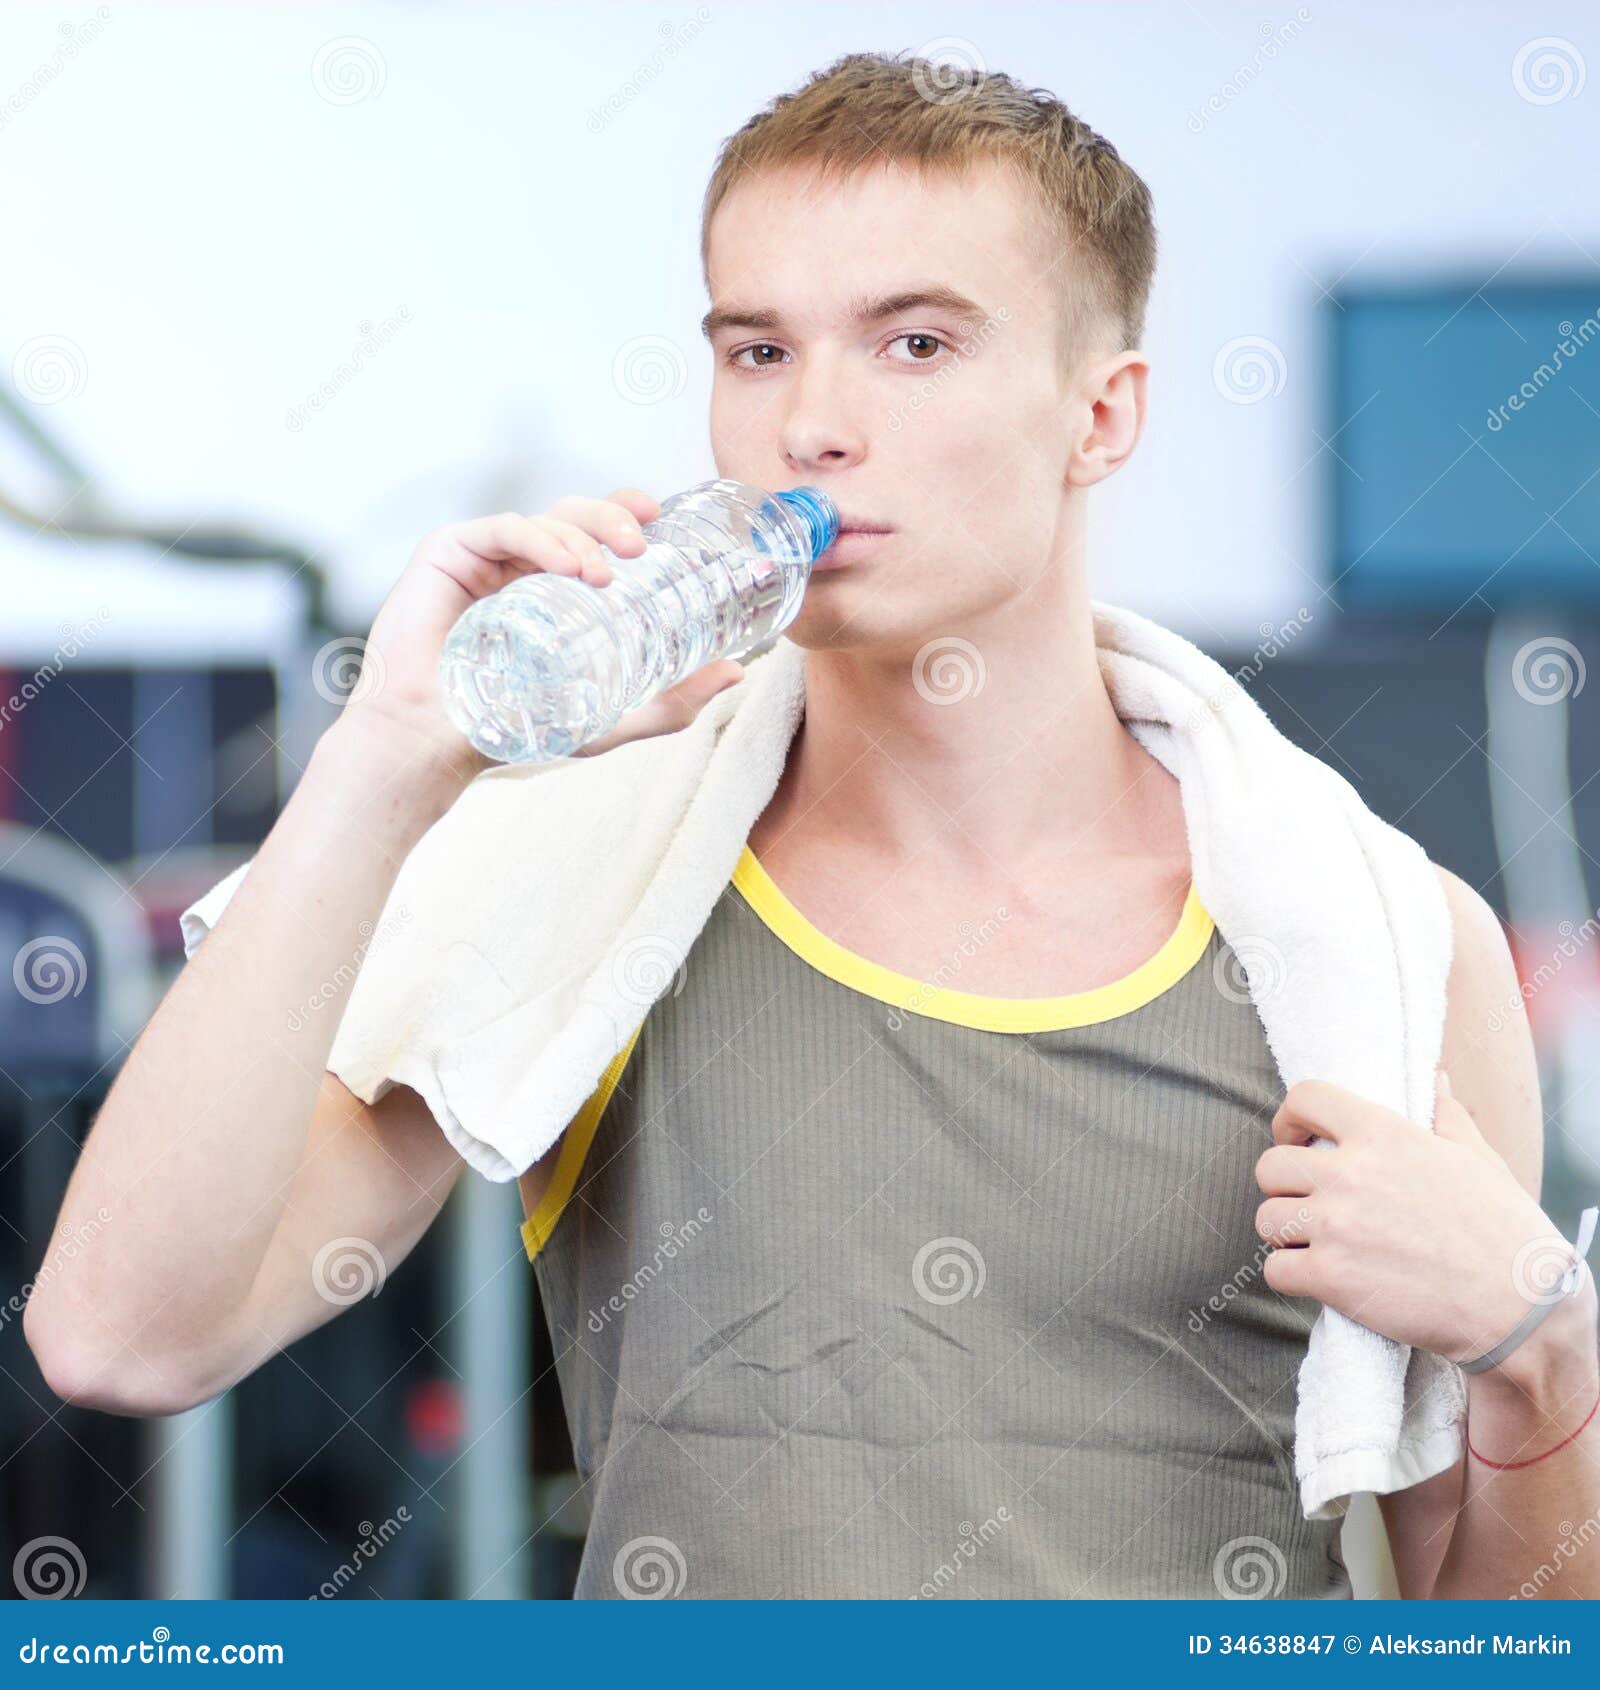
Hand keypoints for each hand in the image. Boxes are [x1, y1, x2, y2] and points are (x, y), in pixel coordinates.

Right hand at [339, 488, 746, 773]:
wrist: (436, 744)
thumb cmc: (513, 729)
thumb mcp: (608, 716)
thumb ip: (671, 702)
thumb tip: (737, 671)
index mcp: (554, 589)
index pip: (596, 535)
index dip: (627, 514)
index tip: (661, 517)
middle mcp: (521, 566)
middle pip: (576, 517)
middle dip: (614, 517)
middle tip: (643, 543)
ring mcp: (484, 558)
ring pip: (545, 518)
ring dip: (584, 535)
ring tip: (609, 571)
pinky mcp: (447, 554)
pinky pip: (502, 528)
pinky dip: (541, 539)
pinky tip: (568, 566)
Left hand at [1253, 1070, 1579, 1363]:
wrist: (1521, 1306)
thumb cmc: (1504, 1230)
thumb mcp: (1479, 1160)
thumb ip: (1446, 1116)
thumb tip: (1439, 1080)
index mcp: (1383, 1134)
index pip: (1304, 1098)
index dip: (1289, 1119)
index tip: (1294, 1138)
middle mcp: (1350, 1173)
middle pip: (1269, 1166)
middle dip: (1283, 1187)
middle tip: (1307, 1203)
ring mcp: (1336, 1225)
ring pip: (1266, 1219)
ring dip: (1286, 1234)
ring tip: (1315, 1244)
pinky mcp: (1331, 1276)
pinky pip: (1274, 1270)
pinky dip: (1290, 1276)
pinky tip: (1317, 1278)